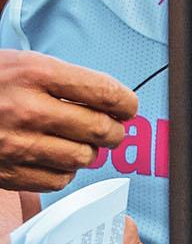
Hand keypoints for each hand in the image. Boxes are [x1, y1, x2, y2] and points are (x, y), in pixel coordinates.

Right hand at [0, 52, 135, 192]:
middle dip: (114, 131)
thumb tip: (112, 103)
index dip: (126, 103)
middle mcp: (28, 109)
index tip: (127, 108)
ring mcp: (17, 144)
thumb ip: (65, 81)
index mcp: (35, 73)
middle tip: (111, 129)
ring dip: (87, 152)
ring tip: (76, 142)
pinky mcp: (8, 171)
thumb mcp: (22, 64)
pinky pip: (59, 180)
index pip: (104, 92)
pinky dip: (64, 171)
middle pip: (100, 129)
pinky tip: (53, 157)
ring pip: (83, 158)